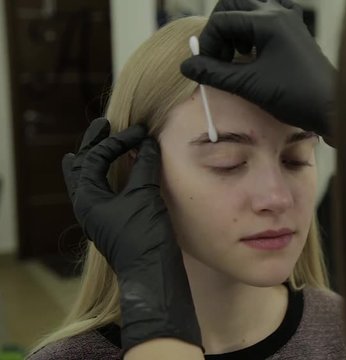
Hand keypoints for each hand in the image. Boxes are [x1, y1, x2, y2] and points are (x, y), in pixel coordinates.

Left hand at [62, 118, 200, 352]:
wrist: (152, 271)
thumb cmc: (143, 234)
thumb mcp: (144, 195)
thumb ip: (144, 166)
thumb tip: (147, 143)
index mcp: (86, 198)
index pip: (94, 158)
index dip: (116, 141)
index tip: (139, 132)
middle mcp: (87, 206)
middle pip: (82, 167)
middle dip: (92, 145)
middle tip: (103, 125)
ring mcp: (99, 216)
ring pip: (90, 181)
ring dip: (98, 160)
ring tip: (102, 144)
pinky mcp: (114, 222)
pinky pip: (104, 192)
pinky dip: (110, 177)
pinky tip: (119, 174)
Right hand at [180, 0, 335, 140]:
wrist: (332, 107)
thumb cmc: (294, 96)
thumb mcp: (248, 85)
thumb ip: (214, 73)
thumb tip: (186, 66)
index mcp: (267, 21)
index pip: (222, 21)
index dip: (207, 43)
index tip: (206, 66)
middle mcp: (279, 12)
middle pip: (235, 3)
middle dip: (220, 28)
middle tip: (219, 55)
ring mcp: (291, 20)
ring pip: (253, 6)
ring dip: (238, 25)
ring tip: (238, 54)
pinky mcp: (298, 31)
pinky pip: (273, 15)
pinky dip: (257, 26)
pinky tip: (257, 49)